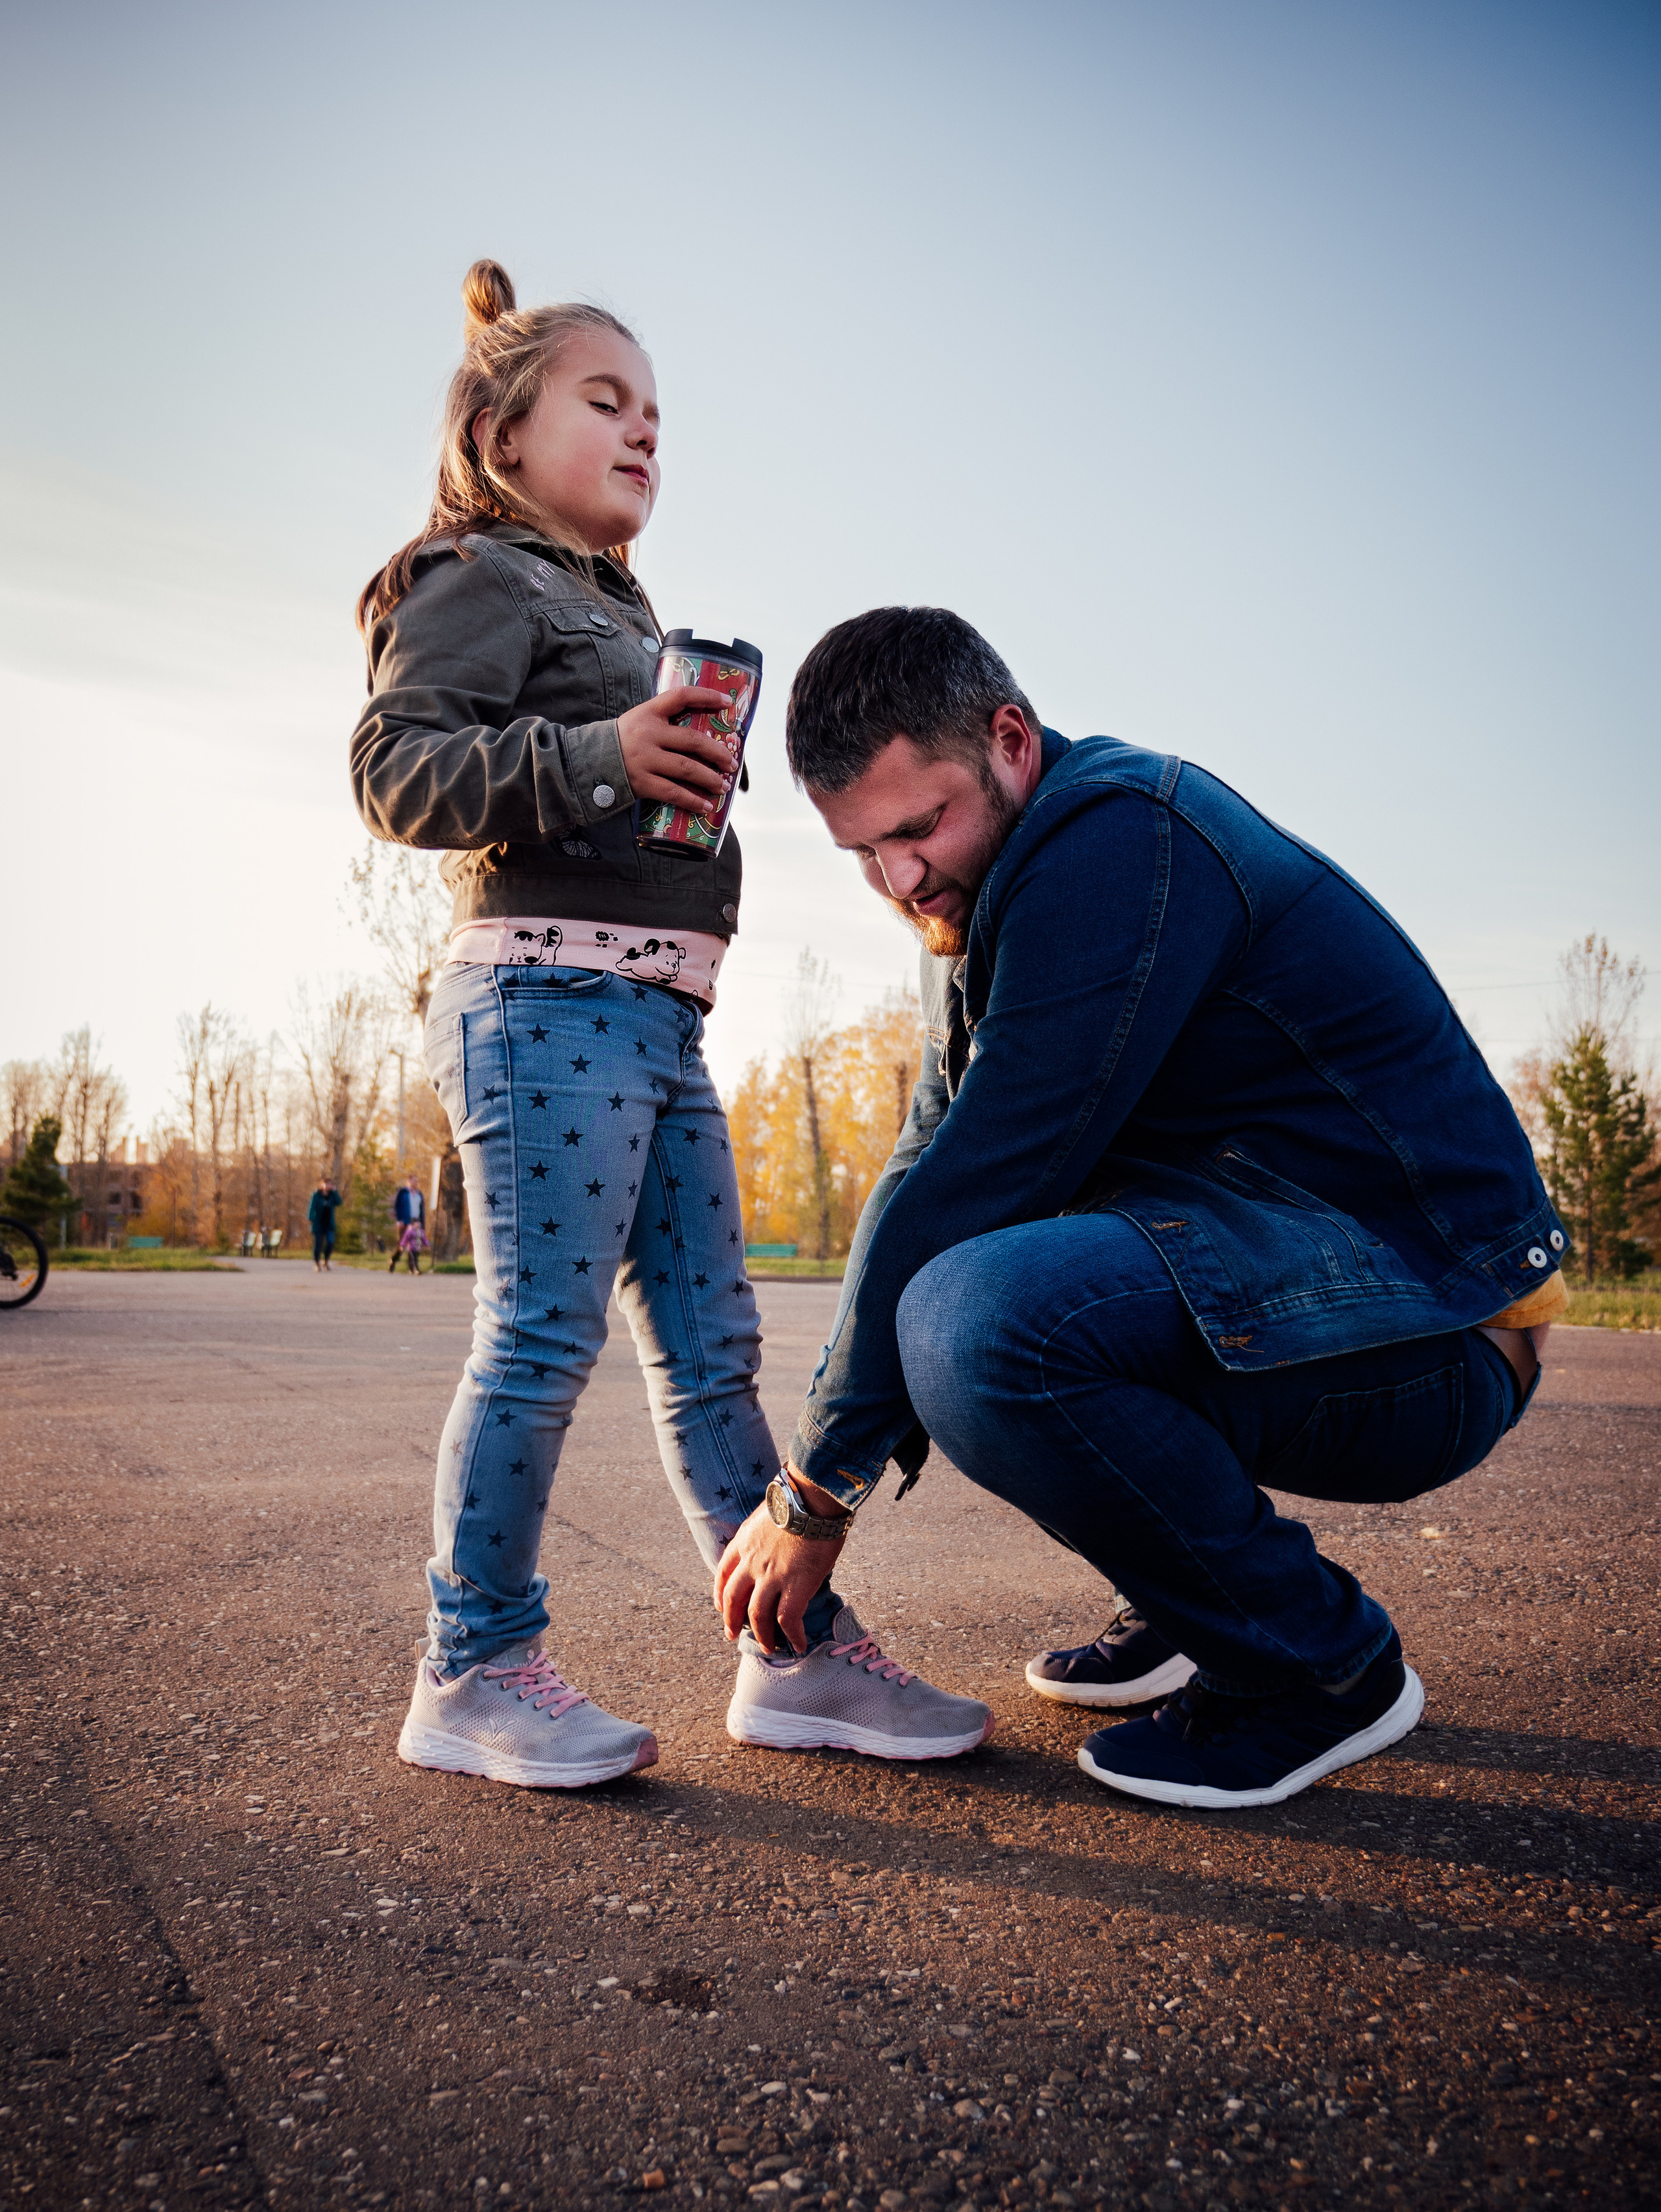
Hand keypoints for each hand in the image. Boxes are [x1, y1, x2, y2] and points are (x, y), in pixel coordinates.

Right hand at [617, 687, 737, 811]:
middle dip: (718, 753)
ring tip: (723, 786)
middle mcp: (648, 734)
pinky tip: (706, 806)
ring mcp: (645, 759)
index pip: (681, 696)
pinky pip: (673, 793)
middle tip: (732, 763)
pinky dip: (692, 800)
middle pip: (693, 740)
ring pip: (687, 769)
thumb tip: (703, 735)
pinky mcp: (642, 782)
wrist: (589, 761)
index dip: (706, 696)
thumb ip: (665, 722)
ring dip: (710, 779)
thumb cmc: (623, 741)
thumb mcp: (640, 721)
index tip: (727, 701)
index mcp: (649, 712)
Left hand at [714, 1467, 849, 1654]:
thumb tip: (780, 1536)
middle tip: (732, 1635)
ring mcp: (771, 1577)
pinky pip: (788, 1621)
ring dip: (762, 1636)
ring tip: (768, 1648)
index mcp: (744, 1541)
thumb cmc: (799, 1498)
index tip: (721, 1606)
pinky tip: (799, 1645)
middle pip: (734, 1599)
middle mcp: (752, 1562)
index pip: (723, 1572)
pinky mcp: (795, 1587)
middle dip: (731, 1620)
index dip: (719, 1592)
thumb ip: (767, 1530)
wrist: (813, 1498)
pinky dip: (793, 1636)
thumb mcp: (770, 1512)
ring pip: (757, 1616)